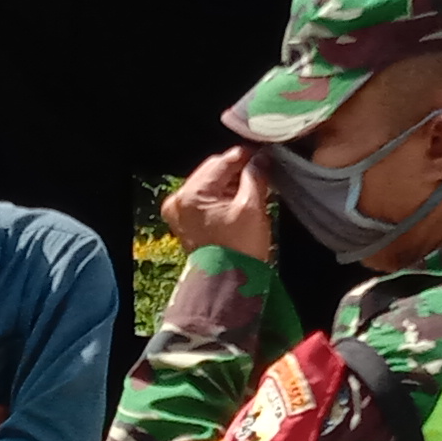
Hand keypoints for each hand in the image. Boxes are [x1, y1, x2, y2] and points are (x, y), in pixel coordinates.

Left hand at [164, 147, 276, 264]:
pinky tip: (239, 200)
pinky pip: (204, 201)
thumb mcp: (252, 207)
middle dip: (236, 171)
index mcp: (191, 194)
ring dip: (230, 184)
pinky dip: (221, 198)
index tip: (263, 155)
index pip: (221, 162)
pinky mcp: (184, 224)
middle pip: (212, 172)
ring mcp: (178, 213)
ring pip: (208, 186)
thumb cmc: (240, 249)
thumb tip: (260, 159)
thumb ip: (255, 176)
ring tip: (253, 188)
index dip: (245, 156)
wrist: (228, 285)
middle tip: (260, 171)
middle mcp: (179, 201)